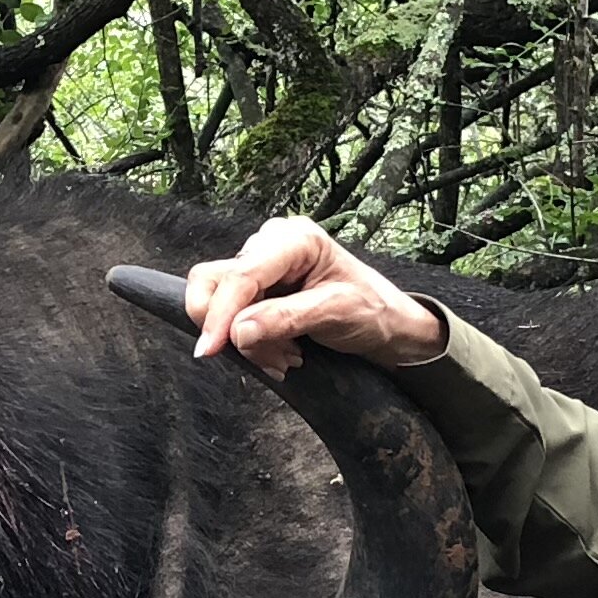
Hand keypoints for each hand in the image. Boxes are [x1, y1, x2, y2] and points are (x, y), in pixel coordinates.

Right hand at [179, 216, 448, 374]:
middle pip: (216, 282)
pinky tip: (282, 351)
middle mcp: (271, 245)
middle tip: (268, 357)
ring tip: (286, 356)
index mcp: (295, 240)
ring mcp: (262, 266)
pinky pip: (231, 317)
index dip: (220, 313)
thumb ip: (285, 319)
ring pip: (220, 304)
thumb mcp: (334, 313)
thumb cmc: (371, 310)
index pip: (241, 275)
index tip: (210, 349)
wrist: (387, 324)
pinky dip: (251, 342)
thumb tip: (237, 332)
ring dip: (246, 340)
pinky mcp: (257, 287)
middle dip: (232, 328)